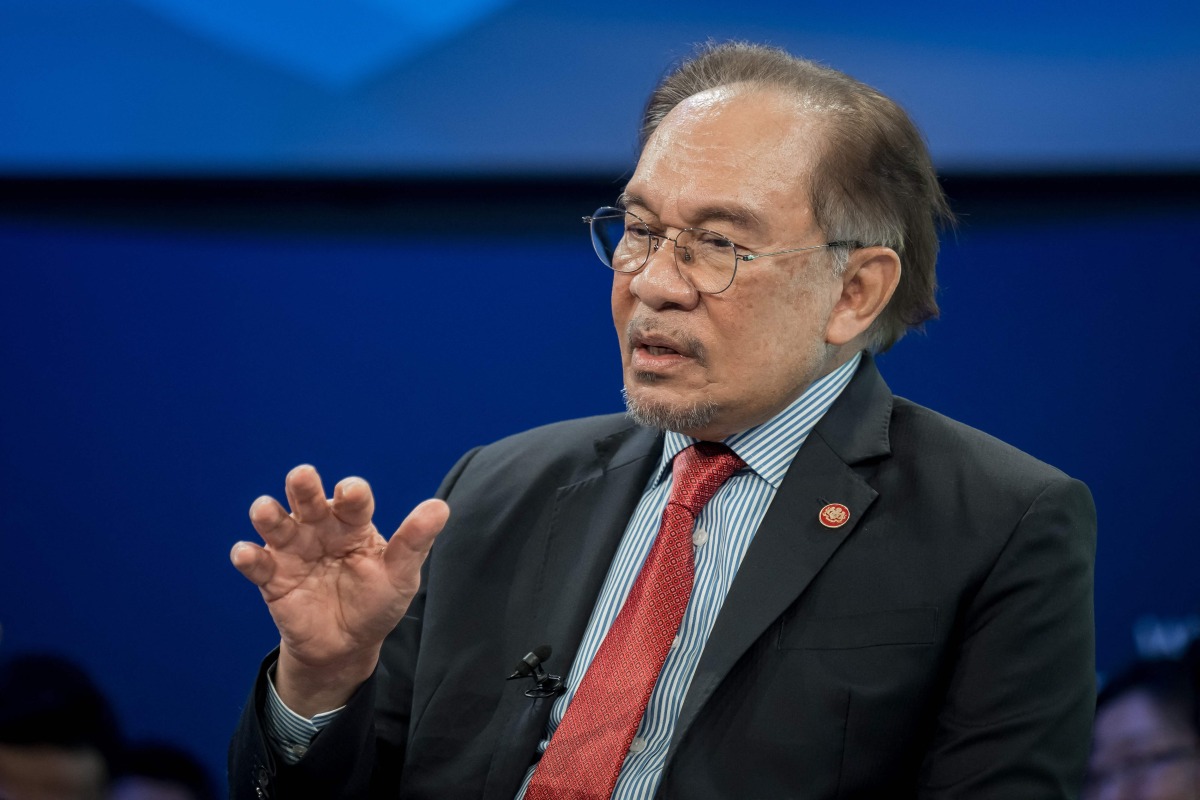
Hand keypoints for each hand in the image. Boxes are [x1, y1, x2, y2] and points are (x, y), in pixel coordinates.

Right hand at [230, 464, 448, 715]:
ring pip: (276, 524)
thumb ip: (414, 541)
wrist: (347, 645)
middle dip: (303, 487)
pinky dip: (248, 556)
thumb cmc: (376, 601)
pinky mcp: (271, 576)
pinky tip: (246, 553)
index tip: (351, 492)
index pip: (353, 501)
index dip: (351, 494)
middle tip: (302, 476)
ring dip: (269, 514)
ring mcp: (293, 550)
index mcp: (353, 523)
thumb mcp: (401, 575)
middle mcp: (320, 528)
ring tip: (265, 510)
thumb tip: (441, 507)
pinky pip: (256, 563)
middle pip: (309, 501)